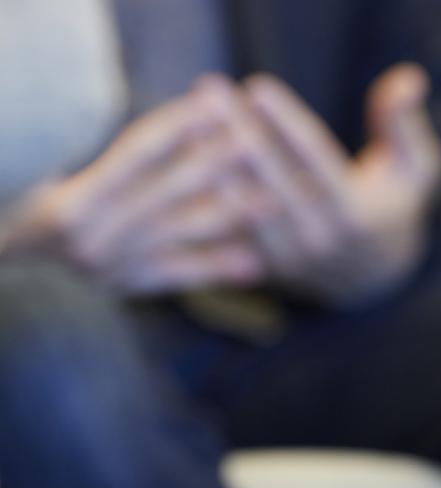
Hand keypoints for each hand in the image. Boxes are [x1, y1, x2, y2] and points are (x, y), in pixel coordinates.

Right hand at [3, 89, 263, 294]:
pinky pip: (181, 276)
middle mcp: (90, 236)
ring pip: (180, 232)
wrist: (8, 256)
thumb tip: (185, 114)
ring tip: (270, 200)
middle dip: (215, 164)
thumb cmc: (33, 196)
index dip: (177, 126)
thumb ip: (123, 155)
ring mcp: (110, 266)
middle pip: (166, 191)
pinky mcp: (127, 286)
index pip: (134, 153)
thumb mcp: (66, 171)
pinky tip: (255, 263)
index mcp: (70, 201)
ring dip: (230, 215)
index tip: (215, 103)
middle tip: (257, 143)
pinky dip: (218, 268)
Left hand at [205, 64, 440, 304]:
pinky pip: (231, 227)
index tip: (258, 85)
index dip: (287, 122)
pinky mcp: (263, 267)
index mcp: (358, 215)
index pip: (318, 162)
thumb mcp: (415, 167)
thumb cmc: (392, 204)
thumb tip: (408, 79)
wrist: (374, 279)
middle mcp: (321, 241)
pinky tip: (190, 155)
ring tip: (192, 118)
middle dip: (241, 131)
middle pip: (274, 180)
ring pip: (245, 205)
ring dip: (216, 161)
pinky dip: (210, 191)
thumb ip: (406, 123)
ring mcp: (289, 258)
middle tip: (212, 91)